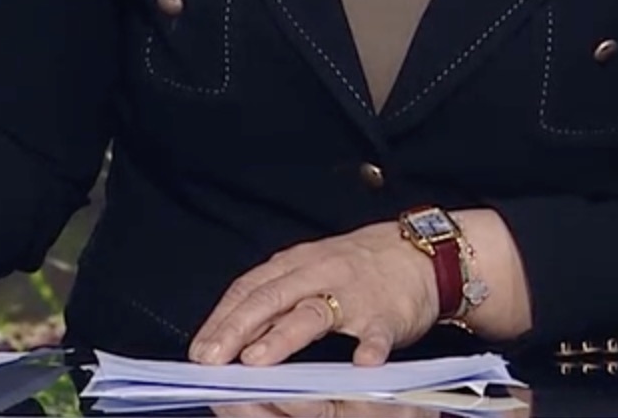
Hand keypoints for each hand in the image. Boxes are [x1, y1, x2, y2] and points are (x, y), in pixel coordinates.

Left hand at [189, 223, 438, 366]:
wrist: (419, 252)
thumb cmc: (357, 266)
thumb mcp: (308, 270)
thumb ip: (275, 296)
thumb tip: (232, 330)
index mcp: (294, 265)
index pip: (248, 289)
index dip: (221, 319)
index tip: (199, 348)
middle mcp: (318, 274)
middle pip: (269, 300)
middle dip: (235, 330)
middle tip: (212, 358)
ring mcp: (353, 293)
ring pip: (312, 314)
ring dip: (282, 338)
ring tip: (257, 360)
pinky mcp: (387, 314)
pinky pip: (377, 333)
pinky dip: (369, 348)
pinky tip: (361, 364)